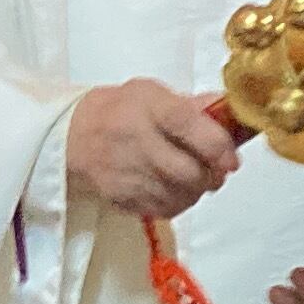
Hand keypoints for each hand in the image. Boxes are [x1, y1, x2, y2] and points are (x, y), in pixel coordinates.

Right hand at [67, 78, 239, 218]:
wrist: (73, 136)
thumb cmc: (119, 111)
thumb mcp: (152, 93)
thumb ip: (192, 105)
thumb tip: (228, 110)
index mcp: (149, 106)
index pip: (188, 124)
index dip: (217, 145)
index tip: (231, 158)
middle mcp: (137, 140)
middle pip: (188, 172)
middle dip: (212, 175)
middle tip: (217, 170)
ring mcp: (128, 174)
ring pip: (181, 196)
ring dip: (197, 191)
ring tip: (194, 178)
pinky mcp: (123, 199)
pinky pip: (165, 210)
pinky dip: (178, 202)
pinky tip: (174, 189)